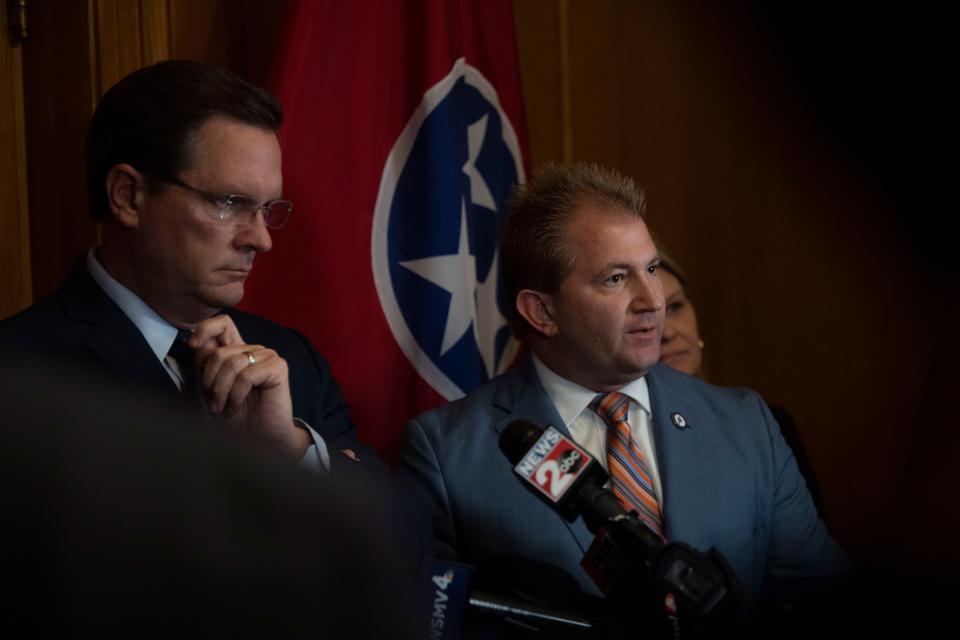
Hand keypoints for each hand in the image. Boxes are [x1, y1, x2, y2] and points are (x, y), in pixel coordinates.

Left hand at [188, 315, 308, 457]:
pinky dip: (237, 394)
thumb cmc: (237, 417)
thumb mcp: (212, 389)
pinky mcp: (278, 367)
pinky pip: (248, 374)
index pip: (222, 323)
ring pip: (232, 363)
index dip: (205, 329)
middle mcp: (253, 350)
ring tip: (224, 407)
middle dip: (210, 380)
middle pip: (220, 351)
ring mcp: (267, 357)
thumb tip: (197, 344)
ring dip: (222, 391)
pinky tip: (237, 405)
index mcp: (237, 351)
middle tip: (213, 402)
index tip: (193, 346)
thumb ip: (206, 365)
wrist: (259, 439)